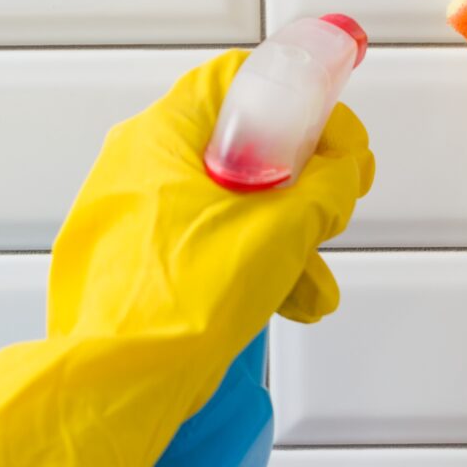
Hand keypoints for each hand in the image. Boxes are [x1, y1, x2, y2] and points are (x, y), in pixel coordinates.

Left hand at [52, 49, 373, 344]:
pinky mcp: (138, 269)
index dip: (302, 104)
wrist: (123, 384)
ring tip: (314, 284)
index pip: (239, 83)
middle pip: (240, 151)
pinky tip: (286, 303)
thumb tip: (342, 174)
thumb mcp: (283, 228)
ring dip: (284, 242)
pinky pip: (205, 251)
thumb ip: (327, 187)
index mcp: (162, 136)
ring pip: (228, 209)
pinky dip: (249, 270)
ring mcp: (134, 221)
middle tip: (334, 209)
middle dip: (301, 189)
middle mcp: (139, 170)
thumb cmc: (181, 301)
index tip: (338, 142)